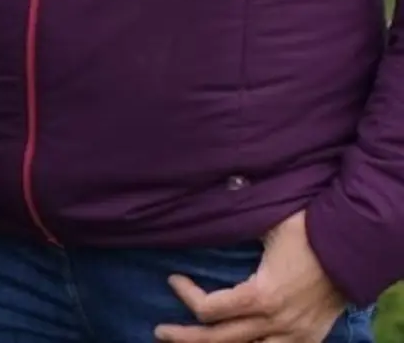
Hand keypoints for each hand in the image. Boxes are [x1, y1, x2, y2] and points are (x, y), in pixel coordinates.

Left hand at [154, 211, 346, 341]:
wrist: (353, 250)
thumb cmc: (309, 231)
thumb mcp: (270, 220)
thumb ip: (238, 211)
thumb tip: (212, 187)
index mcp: (262, 296)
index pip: (211, 310)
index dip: (186, 295)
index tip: (173, 278)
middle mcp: (275, 324)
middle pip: (220, 342)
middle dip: (186, 338)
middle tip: (160, 331)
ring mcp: (292, 337)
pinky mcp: (306, 341)